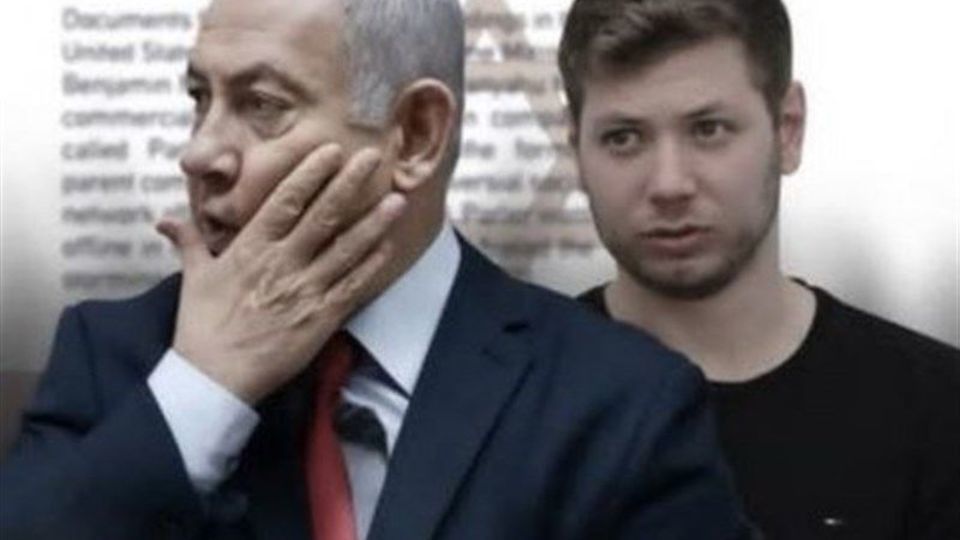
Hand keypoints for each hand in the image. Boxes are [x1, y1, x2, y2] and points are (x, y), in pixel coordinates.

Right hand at [157, 144, 404, 403]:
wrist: (214, 377)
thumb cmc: (202, 326)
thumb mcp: (193, 278)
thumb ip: (189, 242)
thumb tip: (166, 219)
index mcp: (251, 248)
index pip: (285, 202)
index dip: (310, 174)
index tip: (332, 151)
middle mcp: (282, 263)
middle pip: (322, 216)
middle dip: (350, 185)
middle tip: (372, 158)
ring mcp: (305, 290)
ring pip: (345, 249)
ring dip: (373, 223)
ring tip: (397, 200)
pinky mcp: (320, 318)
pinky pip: (351, 287)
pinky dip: (370, 266)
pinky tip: (388, 247)